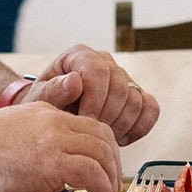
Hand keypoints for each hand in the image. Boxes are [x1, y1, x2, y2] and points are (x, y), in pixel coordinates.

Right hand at [0, 101, 121, 191]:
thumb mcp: (8, 136)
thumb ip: (33, 143)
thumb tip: (44, 168)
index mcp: (43, 111)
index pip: (88, 124)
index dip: (103, 148)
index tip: (103, 169)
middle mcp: (52, 120)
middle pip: (103, 136)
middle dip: (113, 162)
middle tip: (112, 184)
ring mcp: (53, 139)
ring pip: (102, 153)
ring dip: (111, 179)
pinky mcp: (52, 162)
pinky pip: (93, 174)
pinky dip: (103, 189)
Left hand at [19, 45, 159, 144]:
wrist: (55, 117)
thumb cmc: (46, 105)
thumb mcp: (41, 98)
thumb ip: (54, 90)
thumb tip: (75, 81)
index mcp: (80, 55)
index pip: (97, 71)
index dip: (93, 99)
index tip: (84, 120)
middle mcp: (105, 61)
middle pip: (120, 87)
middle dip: (106, 116)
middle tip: (92, 132)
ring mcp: (123, 77)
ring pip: (136, 100)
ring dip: (120, 125)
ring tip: (101, 136)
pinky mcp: (137, 94)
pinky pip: (151, 110)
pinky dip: (139, 128)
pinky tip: (120, 137)